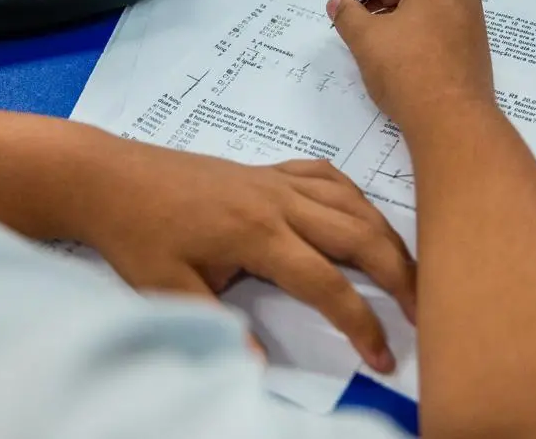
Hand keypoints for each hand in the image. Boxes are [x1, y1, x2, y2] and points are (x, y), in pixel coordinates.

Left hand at [80, 139, 415, 372]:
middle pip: (360, 236)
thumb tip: (257, 366)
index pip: (328, 285)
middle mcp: (279, 203)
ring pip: (353, 203)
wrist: (112, 177)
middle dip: (400, 274)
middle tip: (424, 310)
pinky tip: (361, 215)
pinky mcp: (268, 169)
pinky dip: (354, 195)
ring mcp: (276, 181)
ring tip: (408, 270)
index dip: (362, 325)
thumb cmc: (138, 234)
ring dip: (386, 235)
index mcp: (259, 235)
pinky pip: (327, 176)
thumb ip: (219, 326)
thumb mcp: (169, 289)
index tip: (382, 359)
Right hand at [328, 0, 495, 134]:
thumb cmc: (408, 71)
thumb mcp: (366, 39)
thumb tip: (338, 3)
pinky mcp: (471, 46)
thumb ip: (346, 14)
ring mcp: (470, 21)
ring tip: (371, 36)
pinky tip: (395, 52)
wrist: (452, 121)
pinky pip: (439, 23)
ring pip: (426, 2)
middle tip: (354, 15)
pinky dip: (413, 27)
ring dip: (394, 11)